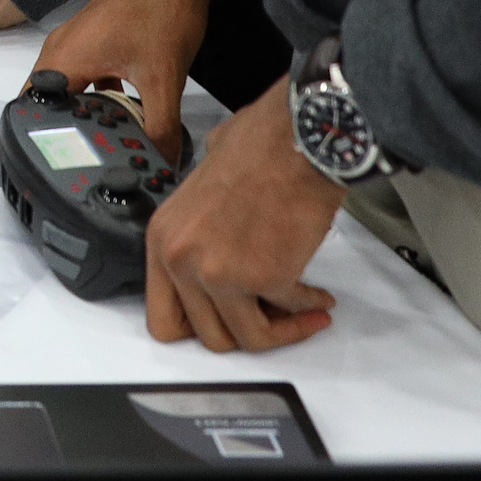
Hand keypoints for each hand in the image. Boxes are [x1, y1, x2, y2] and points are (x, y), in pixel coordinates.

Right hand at [35, 0, 220, 158]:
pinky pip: (86, 76)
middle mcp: (61, 49)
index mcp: (64, 59)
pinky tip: (123, 115)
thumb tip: (165, 165)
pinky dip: (99, 97)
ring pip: (70, 89)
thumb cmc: (160, 13)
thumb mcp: (163, 79)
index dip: (40, 140)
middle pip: (50, 102)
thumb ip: (160, 127)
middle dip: (65, 132)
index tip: (56, 166)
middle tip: (82, 163)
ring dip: (84, 114)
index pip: (32, 109)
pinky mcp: (96, 39)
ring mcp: (77, 42)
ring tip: (102, 145)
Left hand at [142, 78, 341, 353]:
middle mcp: (183, 260)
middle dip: (245, 331)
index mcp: (162, 240)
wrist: (294, 142)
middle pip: (209, 336)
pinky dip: (308, 308)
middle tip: (269, 317)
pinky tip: (318, 297)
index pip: (163, 319)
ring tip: (302, 312)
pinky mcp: (265, 278)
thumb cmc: (256, 150)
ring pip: (250, 339)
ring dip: (282, 330)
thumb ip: (195, 229)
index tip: (225, 319)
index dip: (199, 327)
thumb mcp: (198, 188)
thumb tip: (211, 250)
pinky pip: (289, 312)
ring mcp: (221, 273)